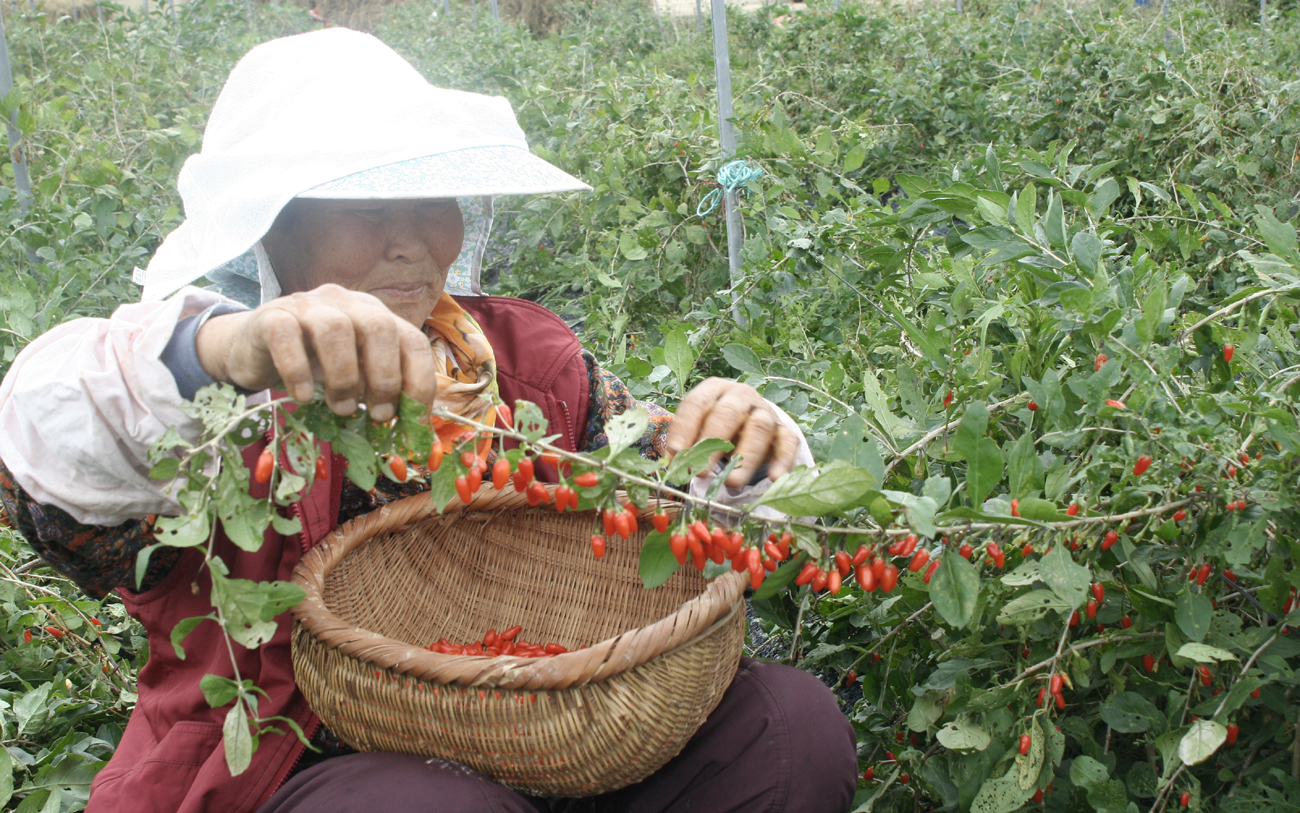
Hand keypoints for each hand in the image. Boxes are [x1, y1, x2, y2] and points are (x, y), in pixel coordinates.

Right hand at [195, 284, 437, 421]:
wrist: (252, 349)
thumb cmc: (311, 365)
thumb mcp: (352, 376)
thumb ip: (377, 391)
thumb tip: (409, 430)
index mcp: (374, 315)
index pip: (412, 340)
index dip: (419, 380)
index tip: (414, 418)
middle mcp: (346, 303)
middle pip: (379, 327)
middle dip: (385, 377)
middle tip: (379, 415)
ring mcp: (308, 305)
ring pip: (335, 329)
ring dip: (344, 376)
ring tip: (342, 408)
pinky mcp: (271, 316)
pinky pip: (286, 336)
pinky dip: (298, 370)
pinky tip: (303, 396)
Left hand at [667, 377, 799, 487]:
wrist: (750, 419)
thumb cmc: (715, 425)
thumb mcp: (697, 429)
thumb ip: (685, 444)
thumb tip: (673, 465)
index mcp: (713, 390)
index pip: (697, 403)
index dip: (685, 428)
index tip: (677, 452)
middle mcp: (740, 396)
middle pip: (728, 413)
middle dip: (712, 442)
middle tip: (700, 471)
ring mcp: (765, 411)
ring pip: (759, 428)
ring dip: (745, 456)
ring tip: (732, 482)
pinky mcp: (784, 430)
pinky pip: (787, 443)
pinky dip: (782, 461)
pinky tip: (774, 479)